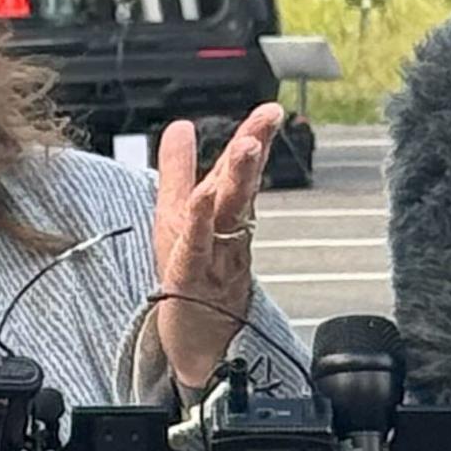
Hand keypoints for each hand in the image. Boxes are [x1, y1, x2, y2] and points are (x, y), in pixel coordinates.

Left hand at [153, 102, 281, 393]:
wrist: (199, 340)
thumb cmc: (191, 275)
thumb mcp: (178, 212)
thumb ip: (179, 168)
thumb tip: (181, 125)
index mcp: (224, 211)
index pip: (242, 170)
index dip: (256, 138)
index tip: (272, 110)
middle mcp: (227, 231)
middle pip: (243, 187)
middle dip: (255, 153)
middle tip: (266, 123)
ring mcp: (215, 256)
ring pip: (230, 214)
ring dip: (239, 181)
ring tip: (246, 148)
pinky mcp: (192, 278)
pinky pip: (198, 247)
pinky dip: (200, 223)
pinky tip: (201, 201)